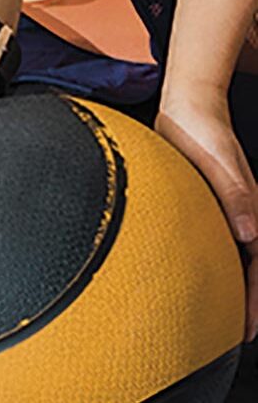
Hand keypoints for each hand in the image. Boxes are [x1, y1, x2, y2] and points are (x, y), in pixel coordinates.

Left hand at [156, 91, 257, 342]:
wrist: (188, 107)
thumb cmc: (201, 134)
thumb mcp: (220, 166)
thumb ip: (236, 198)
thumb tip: (252, 236)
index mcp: (249, 209)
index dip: (254, 299)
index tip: (248, 328)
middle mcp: (243, 212)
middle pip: (251, 265)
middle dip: (249, 301)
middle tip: (239, 332)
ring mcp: (227, 207)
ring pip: (238, 254)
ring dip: (236, 283)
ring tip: (226, 312)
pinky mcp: (211, 199)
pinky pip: (221, 238)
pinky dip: (221, 259)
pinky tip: (206, 269)